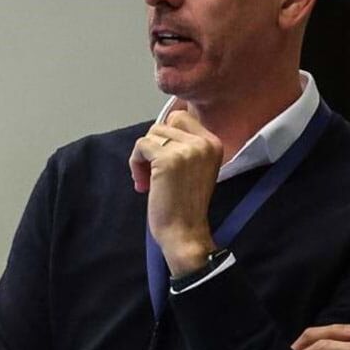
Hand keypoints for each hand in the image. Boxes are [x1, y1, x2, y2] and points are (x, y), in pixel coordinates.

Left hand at [129, 110, 222, 274]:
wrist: (185, 233)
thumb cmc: (186, 206)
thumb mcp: (196, 168)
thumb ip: (185, 146)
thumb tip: (158, 129)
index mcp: (214, 143)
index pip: (181, 117)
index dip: (166, 137)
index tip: (164, 162)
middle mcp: (204, 142)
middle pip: (164, 123)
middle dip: (154, 146)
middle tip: (153, 172)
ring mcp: (187, 149)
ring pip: (151, 134)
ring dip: (143, 157)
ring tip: (148, 181)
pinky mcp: (167, 159)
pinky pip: (141, 146)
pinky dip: (135, 164)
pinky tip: (143, 184)